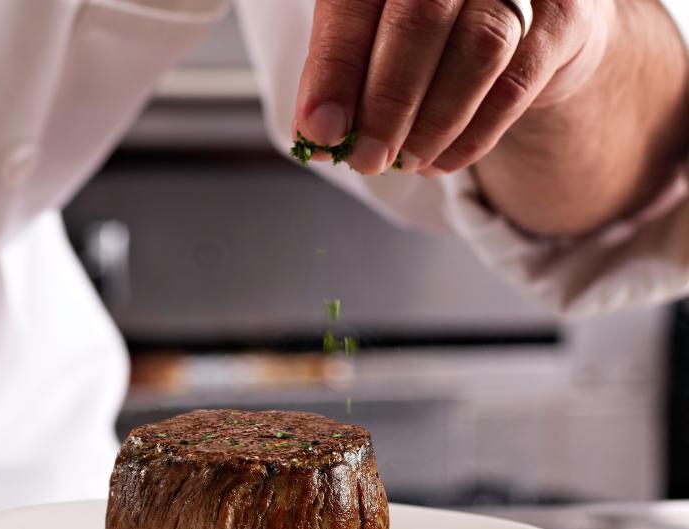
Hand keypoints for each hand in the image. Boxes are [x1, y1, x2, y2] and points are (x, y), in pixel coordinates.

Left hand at [294, 0, 614, 174]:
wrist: (529, 27)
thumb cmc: (434, 33)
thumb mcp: (375, 44)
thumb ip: (344, 79)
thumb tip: (317, 136)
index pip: (353, 5)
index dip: (334, 71)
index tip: (321, 130)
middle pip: (417, 20)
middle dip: (385, 104)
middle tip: (366, 160)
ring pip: (476, 51)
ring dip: (432, 123)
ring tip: (406, 162)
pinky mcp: (563, 17)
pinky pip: (516, 84)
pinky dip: (472, 135)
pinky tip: (442, 160)